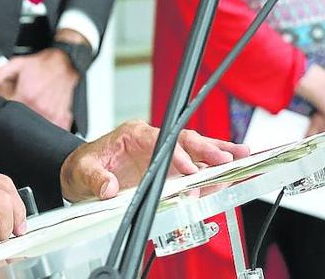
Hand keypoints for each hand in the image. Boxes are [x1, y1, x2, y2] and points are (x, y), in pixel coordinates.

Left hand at [0, 49, 77, 129]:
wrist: (65, 63)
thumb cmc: (41, 65)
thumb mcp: (17, 64)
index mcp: (26, 96)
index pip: (7, 113)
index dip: (3, 112)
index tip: (4, 109)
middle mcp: (39, 107)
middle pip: (21, 122)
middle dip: (16, 118)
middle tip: (18, 110)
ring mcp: (51, 114)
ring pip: (35, 128)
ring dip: (31, 123)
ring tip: (31, 113)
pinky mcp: (62, 119)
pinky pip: (51, 130)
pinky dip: (46, 129)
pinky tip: (43, 120)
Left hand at [59, 120, 247, 202]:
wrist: (82, 172)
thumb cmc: (85, 165)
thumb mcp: (84, 171)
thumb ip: (97, 179)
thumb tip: (109, 189)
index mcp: (134, 134)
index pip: (162, 140)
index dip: (178, 154)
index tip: (190, 168)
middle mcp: (153, 140)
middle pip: (185, 140)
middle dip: (207, 149)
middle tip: (226, 158)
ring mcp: (162, 153)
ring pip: (195, 149)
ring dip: (217, 153)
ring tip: (241, 155)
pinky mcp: (166, 168)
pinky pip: (192, 166)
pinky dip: (210, 170)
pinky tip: (227, 172)